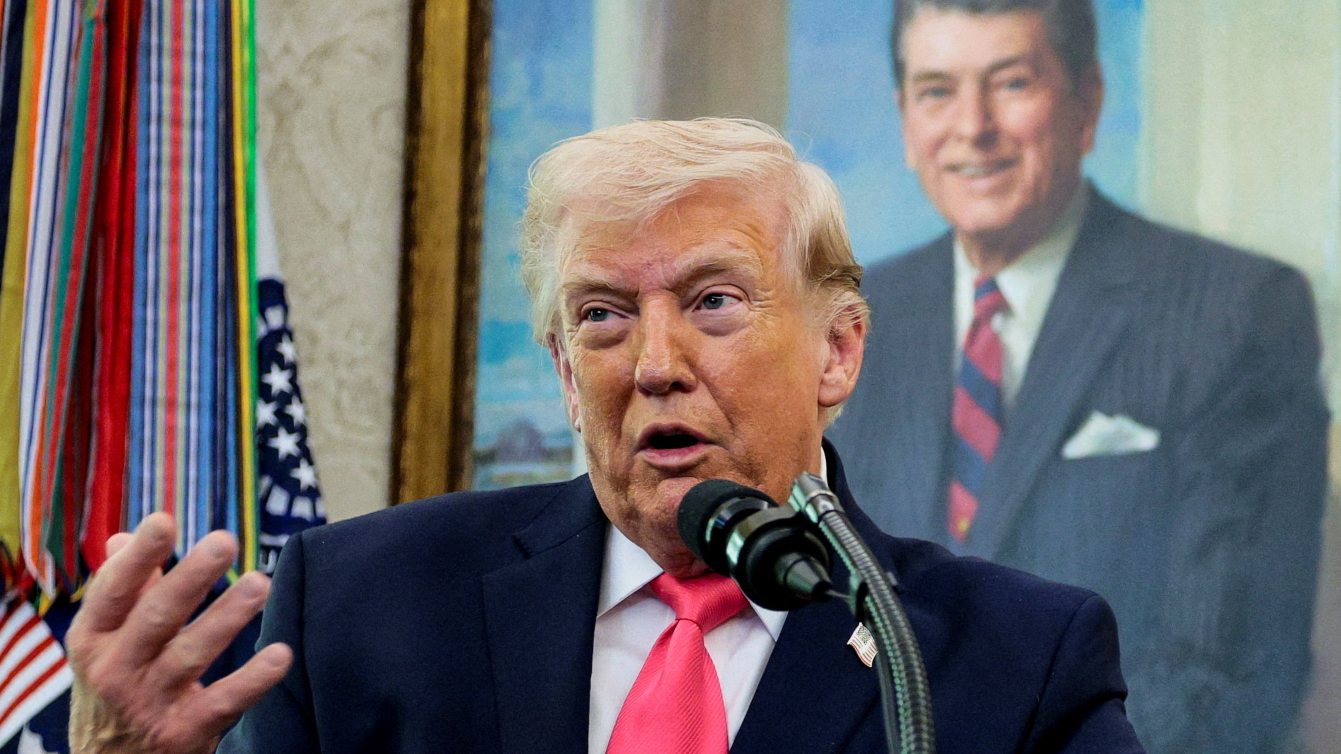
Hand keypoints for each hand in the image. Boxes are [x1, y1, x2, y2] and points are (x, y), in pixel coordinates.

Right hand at [66, 513, 293, 752]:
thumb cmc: (115, 687)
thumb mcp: (104, 644)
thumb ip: (122, 592)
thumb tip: (122, 537)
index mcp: (92, 640)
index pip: (113, 592)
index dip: (137, 558)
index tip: (162, 521)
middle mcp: (114, 671)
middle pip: (155, 618)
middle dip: (190, 578)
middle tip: (225, 541)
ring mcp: (148, 704)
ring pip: (191, 655)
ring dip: (227, 618)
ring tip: (259, 583)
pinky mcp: (183, 733)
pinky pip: (224, 702)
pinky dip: (252, 679)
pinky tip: (281, 654)